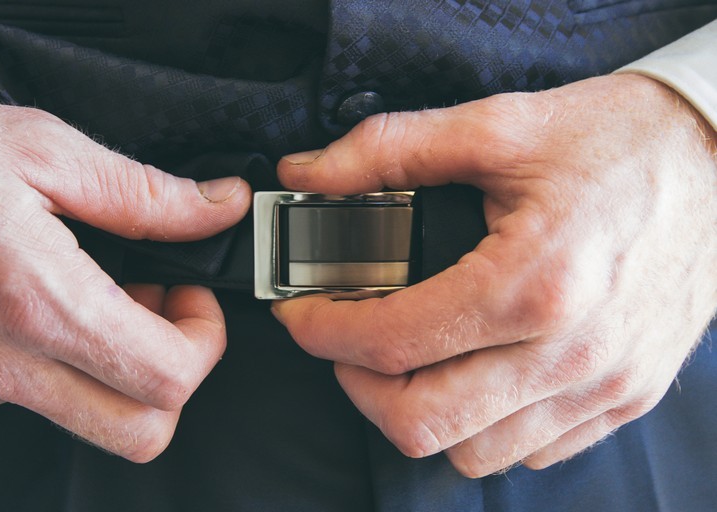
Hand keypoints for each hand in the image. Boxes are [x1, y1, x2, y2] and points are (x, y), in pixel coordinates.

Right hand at [0, 92, 250, 460]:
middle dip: (174, 376)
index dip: (205, 340)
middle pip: (138, 432)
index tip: (192, 295)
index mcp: (37, 299)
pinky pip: (30, 398)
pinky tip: (44, 304)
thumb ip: (145, 193)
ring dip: (119, 369)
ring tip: (101, 296)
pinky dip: (60, 361)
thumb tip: (220, 207)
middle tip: (161, 310)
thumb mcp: (43, 149)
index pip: (166, 379)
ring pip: (87, 420)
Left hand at [273, 74, 716, 476]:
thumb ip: (388, 151)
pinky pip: (529, 452)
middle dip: (359, 386)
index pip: (393, 342)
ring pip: (472, 452)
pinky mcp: (622, 398)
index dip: (323, 331)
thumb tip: (309, 174)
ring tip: (406, 358)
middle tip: (346, 342)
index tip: (302, 312)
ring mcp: (601, 386)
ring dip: (419, 411)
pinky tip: (473, 373)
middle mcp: (570, 352)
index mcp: (534, 283)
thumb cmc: (619, 144)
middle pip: (422, 421)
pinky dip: (481, 425)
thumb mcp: (498, 127)